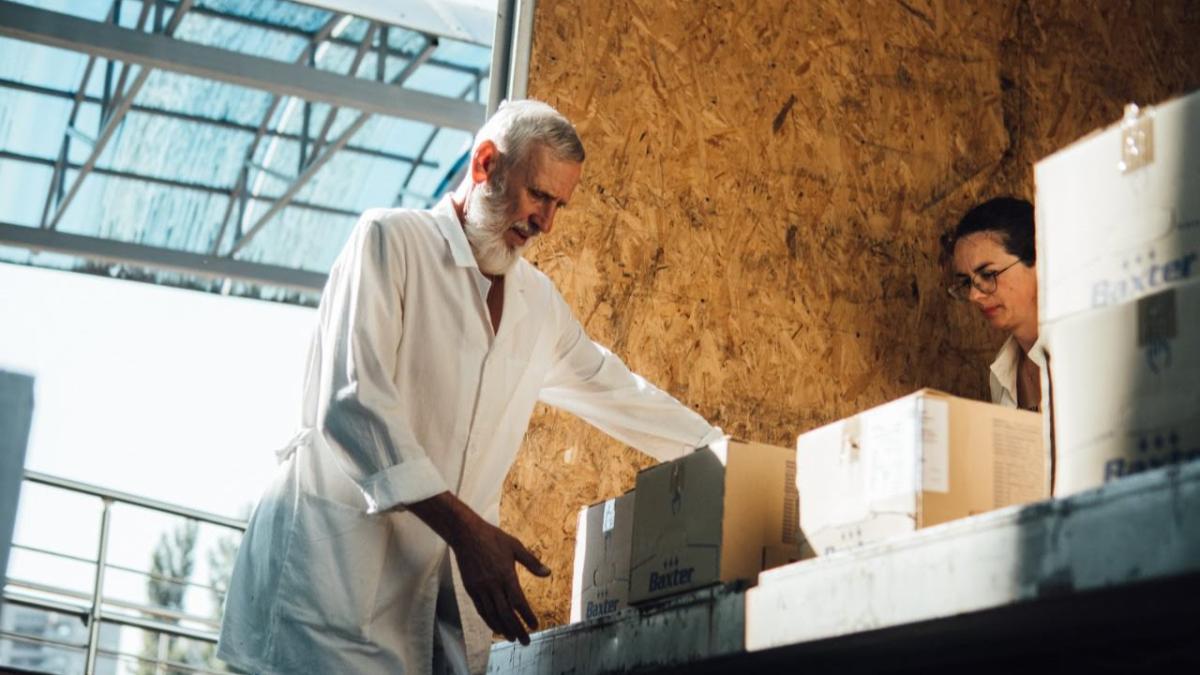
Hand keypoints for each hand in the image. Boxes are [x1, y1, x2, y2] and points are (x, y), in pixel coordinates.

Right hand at [451, 517, 549, 644]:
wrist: (466, 534)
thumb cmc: (493, 538)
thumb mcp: (515, 546)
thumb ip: (532, 562)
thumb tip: (548, 573)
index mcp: (506, 575)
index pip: (518, 602)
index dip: (527, 616)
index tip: (535, 626)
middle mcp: (493, 585)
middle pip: (506, 614)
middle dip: (517, 629)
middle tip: (525, 641)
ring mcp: (480, 588)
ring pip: (492, 615)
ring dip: (503, 628)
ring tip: (511, 638)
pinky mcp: (471, 589)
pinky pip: (481, 610)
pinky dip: (489, 621)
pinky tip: (495, 627)